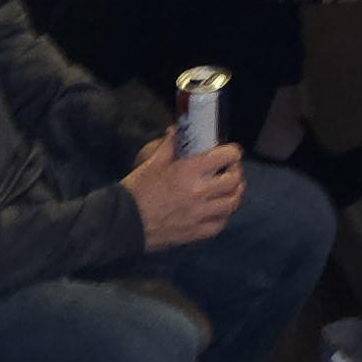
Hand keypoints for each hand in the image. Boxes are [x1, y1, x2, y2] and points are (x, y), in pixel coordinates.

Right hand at [126, 135, 244, 250]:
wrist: (125, 222)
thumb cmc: (138, 188)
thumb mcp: (153, 161)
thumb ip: (171, 144)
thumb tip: (177, 129)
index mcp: (189, 170)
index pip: (226, 157)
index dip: (232, 152)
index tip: (230, 153)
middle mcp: (200, 192)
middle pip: (234, 180)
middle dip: (235, 172)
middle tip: (230, 170)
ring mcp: (200, 214)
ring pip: (232, 203)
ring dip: (234, 193)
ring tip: (229, 189)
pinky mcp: (196, 233)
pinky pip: (220, 224)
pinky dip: (224, 215)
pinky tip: (219, 210)